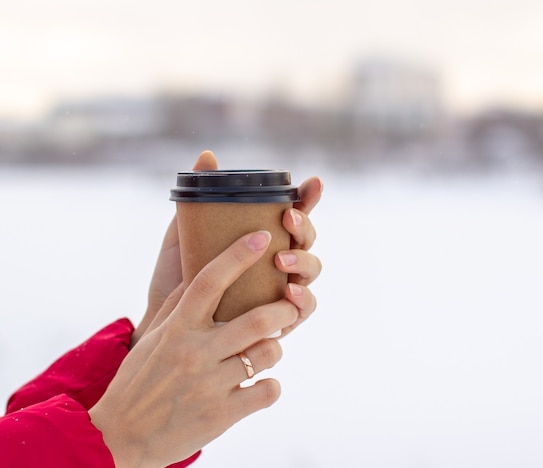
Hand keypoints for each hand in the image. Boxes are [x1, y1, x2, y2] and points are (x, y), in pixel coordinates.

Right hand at [90, 231, 300, 466]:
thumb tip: (198, 269)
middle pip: (257, 319)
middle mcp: (195, 352)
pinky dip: (271, 386)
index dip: (238, 255)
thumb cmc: (139, 379)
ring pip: (269, 353)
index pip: (209, 280)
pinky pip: (269, 391)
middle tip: (289, 306)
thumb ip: (179, 304)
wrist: (121, 437)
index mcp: (178, 328)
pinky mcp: (223, 415)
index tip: (262, 236)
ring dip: (275, 349)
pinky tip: (259, 386)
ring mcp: (210, 385)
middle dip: (283, 309)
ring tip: (265, 351)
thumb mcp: (155, 337)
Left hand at [132, 150, 322, 344]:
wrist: (165, 326)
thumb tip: (207, 156)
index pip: (293, 213)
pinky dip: (303, 299)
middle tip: (288, 219)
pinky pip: (304, 308)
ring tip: (280, 259)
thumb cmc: (177, 279)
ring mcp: (282, 289)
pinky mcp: (281, 320)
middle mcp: (277, 262)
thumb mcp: (183, 237)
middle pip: (306, 238)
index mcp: (262, 239)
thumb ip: (198, 201)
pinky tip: (289, 294)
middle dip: (304, 225)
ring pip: (311, 269)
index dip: (308, 197)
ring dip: (303, 260)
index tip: (312, 183)